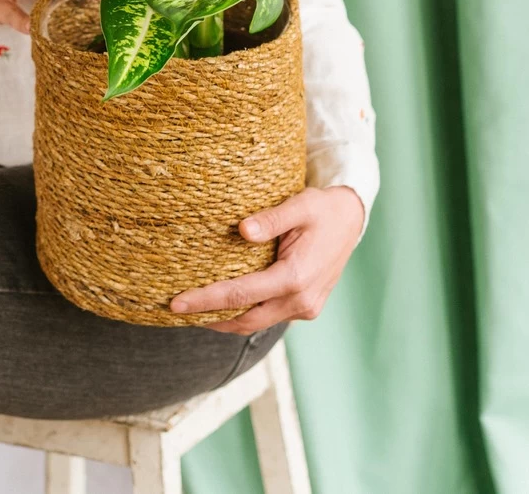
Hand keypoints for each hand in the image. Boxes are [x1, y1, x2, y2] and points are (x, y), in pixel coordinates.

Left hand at [169, 185, 364, 334]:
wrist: (352, 220)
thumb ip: (271, 218)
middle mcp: (301, 300)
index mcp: (296, 277)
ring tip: (194, 312)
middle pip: (245, 319)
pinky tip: (225, 306)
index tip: (177, 303)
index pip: (241, 294)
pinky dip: (244, 315)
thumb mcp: (300, 205)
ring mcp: (305, 308)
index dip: (206, 300)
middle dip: (209, 317)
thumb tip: (242, 230)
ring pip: (257, 323)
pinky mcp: (306, 307)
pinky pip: (268, 317)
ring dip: (226, 320)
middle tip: (175, 310)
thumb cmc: (323, 209)